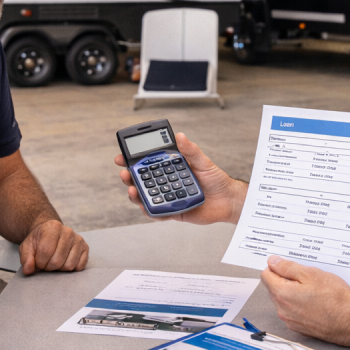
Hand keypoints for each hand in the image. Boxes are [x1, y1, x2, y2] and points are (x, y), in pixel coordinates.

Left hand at [19, 219, 88, 274]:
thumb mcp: (27, 247)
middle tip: (45, 263)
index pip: (45, 251)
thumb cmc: (39, 241)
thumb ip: (26, 258)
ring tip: (54, 261)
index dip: (39, 262)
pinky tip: (64, 261)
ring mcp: (78, 239)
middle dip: (48, 267)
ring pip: (69, 265)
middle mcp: (68, 231)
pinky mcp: (85, 247)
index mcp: (52, 227)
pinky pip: (80, 266)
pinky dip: (71, 268)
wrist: (50, 233)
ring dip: (59, 269)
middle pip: (57, 260)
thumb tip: (28, 270)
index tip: (37, 262)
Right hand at [114, 132, 247, 224]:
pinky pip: (158, 213)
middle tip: (125, 174)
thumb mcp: (203, 162)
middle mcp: (166, 181)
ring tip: (132, 190)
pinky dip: (150, 211)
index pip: (147, 163)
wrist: (228, 201)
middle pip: (142, 180)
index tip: (121, 157)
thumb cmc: (216, 179)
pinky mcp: (172, 211)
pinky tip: (145, 207)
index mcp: (170, 167)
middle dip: (129, 177)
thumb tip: (180, 136)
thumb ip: (190, 150)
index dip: (132, 160)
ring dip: (136, 194)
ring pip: (146, 196)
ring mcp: (168, 196)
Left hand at [261, 256, 349, 346]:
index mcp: (282, 294)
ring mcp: (291, 321)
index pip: (266, 275)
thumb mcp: (311, 274)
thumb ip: (287, 268)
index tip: (287, 264)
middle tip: (306, 275)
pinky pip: (293, 311)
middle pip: (275, 288)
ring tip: (314, 288)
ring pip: (284, 300)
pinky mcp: (300, 328)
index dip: (276, 267)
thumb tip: (272, 262)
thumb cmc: (335, 298)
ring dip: (293, 292)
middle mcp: (282, 310)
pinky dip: (300, 304)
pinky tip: (316, 300)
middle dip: (286, 279)